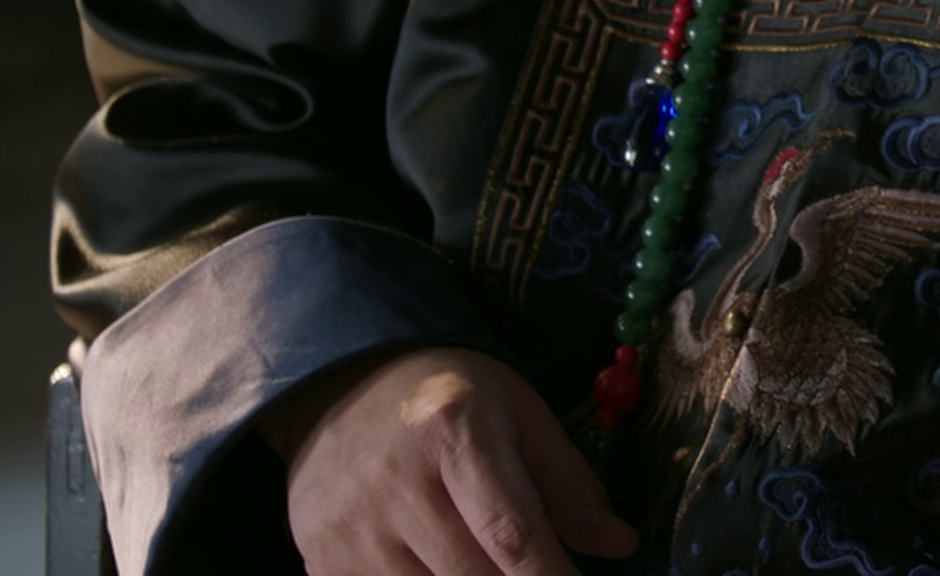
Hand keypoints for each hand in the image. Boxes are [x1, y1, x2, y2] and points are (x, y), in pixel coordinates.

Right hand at [266, 347, 639, 575]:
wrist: (342, 382)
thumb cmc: (448, 397)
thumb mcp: (518, 412)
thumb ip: (568, 481)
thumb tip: (618, 544)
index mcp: (453, 430)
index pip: (510, 532)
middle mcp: (395, 484)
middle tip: (537, 573)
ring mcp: (350, 529)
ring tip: (485, 561)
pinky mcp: (321, 560)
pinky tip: (439, 567)